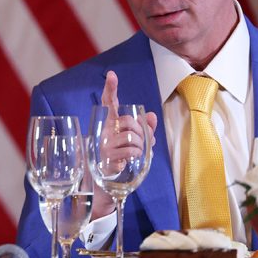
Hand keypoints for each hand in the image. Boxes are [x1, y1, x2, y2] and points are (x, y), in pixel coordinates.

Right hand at [90, 71, 157, 219]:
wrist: (107, 183)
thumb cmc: (120, 158)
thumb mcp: (135, 142)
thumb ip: (145, 129)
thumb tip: (152, 115)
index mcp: (110, 124)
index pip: (108, 102)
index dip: (110, 88)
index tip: (112, 74)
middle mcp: (105, 131)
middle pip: (128, 121)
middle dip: (141, 131)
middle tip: (142, 141)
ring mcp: (105, 144)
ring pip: (132, 136)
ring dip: (141, 145)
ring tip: (136, 152)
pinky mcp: (109, 157)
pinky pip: (131, 150)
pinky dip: (137, 154)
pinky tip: (130, 159)